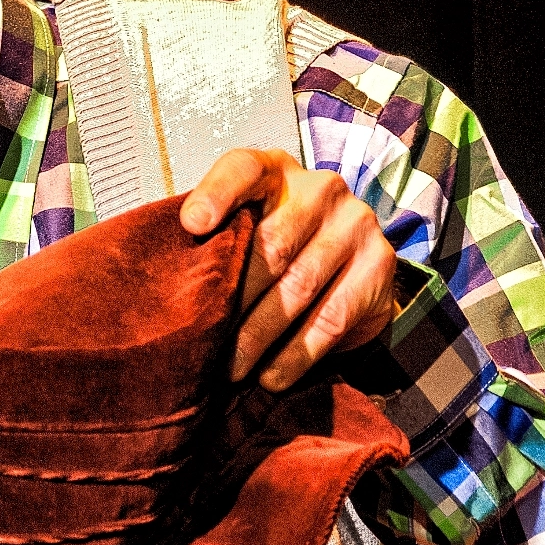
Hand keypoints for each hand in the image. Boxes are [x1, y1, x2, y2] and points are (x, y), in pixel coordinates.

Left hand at [179, 149, 397, 390]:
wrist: (351, 268)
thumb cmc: (280, 247)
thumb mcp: (246, 230)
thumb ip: (215, 239)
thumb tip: (164, 280)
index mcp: (275, 172)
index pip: (243, 168)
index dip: (216, 194)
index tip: (191, 225)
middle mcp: (320, 189)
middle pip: (270, 244)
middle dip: (234, 300)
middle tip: (202, 342)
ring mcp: (355, 223)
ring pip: (299, 286)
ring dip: (259, 335)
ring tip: (231, 368)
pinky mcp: (379, 265)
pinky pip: (331, 318)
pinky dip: (297, 354)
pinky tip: (271, 376)